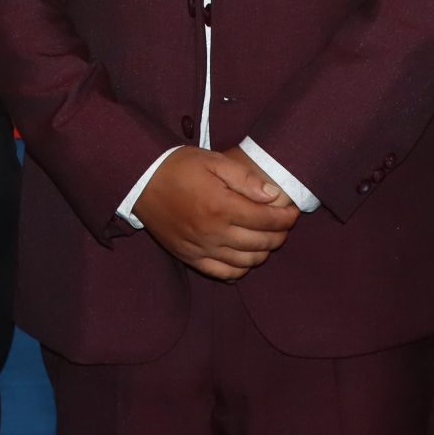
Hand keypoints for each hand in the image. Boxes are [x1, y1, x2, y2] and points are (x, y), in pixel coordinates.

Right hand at [133, 146, 299, 280]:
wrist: (140, 180)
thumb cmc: (178, 166)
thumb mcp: (213, 160)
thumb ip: (244, 178)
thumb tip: (272, 195)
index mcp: (220, 206)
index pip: (266, 219)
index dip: (286, 218)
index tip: (293, 213)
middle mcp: (212, 231)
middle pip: (260, 243)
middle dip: (279, 234)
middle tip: (283, 225)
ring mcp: (200, 248)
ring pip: (245, 261)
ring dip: (263, 252)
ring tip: (267, 238)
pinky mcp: (189, 257)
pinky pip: (223, 273)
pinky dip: (240, 269)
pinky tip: (245, 257)